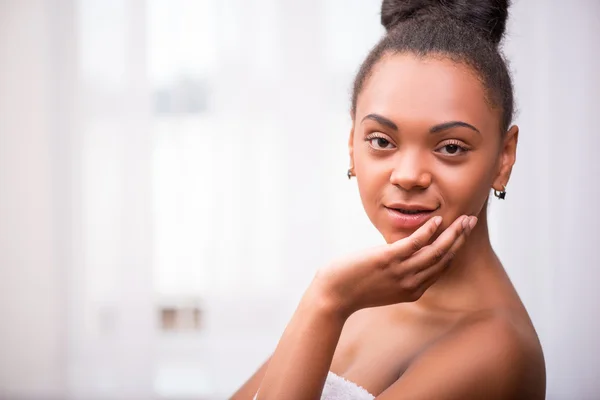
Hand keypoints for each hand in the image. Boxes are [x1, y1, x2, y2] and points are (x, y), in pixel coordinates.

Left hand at [313, 215, 476, 316]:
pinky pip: (415, 244)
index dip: (455, 249)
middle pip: (444, 258)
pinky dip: (428, 231)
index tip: (462, 234)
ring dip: (453, 233)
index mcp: (413, 290)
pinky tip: (437, 220)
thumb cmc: (354, 288)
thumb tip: (402, 254)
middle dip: (460, 238)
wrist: (332, 297)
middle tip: (472, 221)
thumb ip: (398, 273)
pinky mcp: (387, 260)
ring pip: (436, 251)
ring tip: (464, 218)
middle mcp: (412, 283)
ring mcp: (401, 272)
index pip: (441, 267)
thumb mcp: (383, 284)